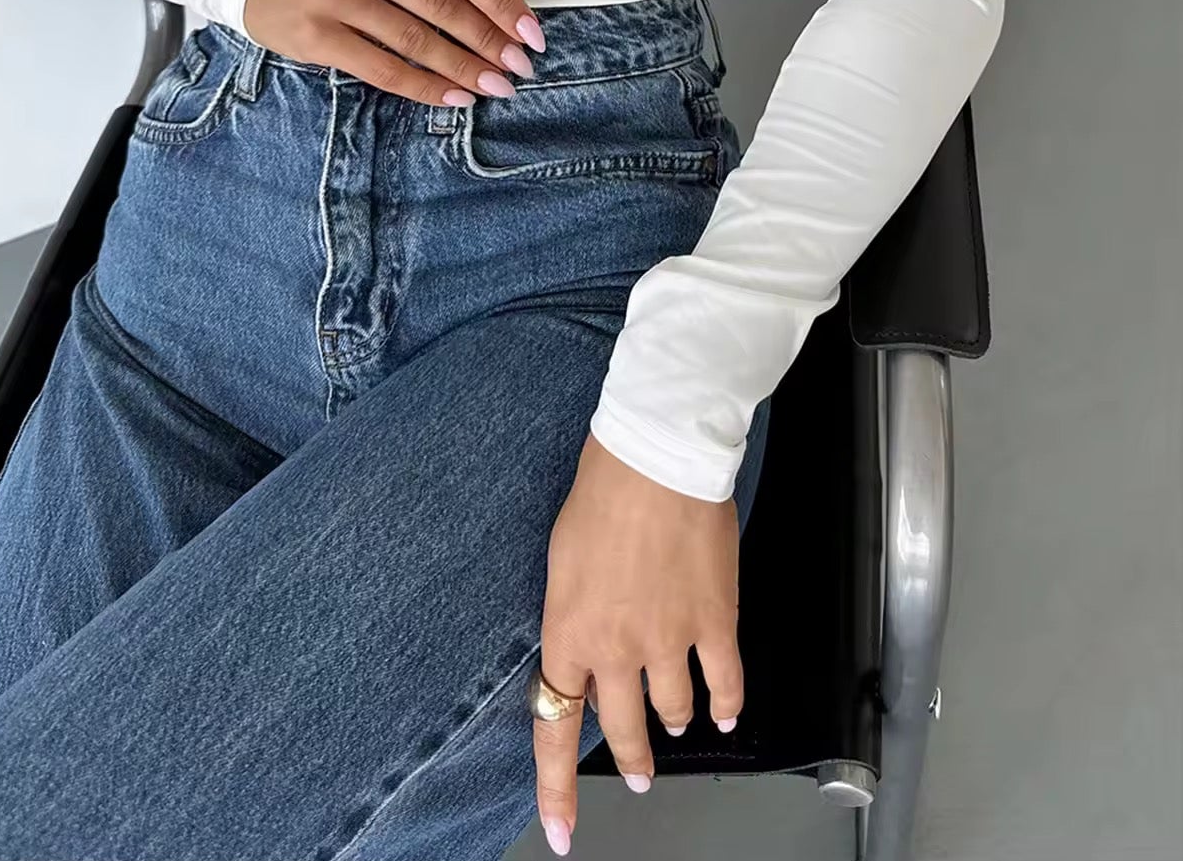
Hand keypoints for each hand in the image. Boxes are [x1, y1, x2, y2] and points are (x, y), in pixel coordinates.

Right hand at [243, 0, 545, 104]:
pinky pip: (381, 67)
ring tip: (495, 87)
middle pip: (439, 2)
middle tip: (519, 67)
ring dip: (462, 67)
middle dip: (488, 39)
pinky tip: (453, 97)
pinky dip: (423, 86)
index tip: (531, 31)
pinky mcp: (313, 33)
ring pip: (414, 38)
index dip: (499, 0)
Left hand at [532, 434, 742, 854]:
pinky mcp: (714, 623)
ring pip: (675, 711)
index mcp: (568, 632)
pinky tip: (724, 712)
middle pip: (623, 730)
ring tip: (678, 723)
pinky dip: (726, 704)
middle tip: (638, 775)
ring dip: (676, 722)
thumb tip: (587, 650)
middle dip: (630, 759)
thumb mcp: (563, 561)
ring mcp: (668, 641)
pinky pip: (724, 684)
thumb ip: (574, 617)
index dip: (558, 787)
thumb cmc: (602, 493)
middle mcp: (615, 650)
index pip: (555, 726)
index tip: (563, 830)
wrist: (655, 459)